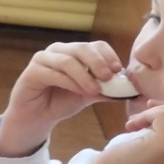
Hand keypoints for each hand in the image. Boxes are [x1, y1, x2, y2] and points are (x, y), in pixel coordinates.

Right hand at [0, 41, 125, 157]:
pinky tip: (80, 92)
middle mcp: (57, 51)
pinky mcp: (31, 72)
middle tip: (108, 77)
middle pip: (81, 49)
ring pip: (67, 61)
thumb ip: (106, 89)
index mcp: (73, 52)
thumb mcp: (89, 94)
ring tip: (94, 90)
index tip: (118, 70)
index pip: (95, 45)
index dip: (108, 55)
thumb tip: (131, 89)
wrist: (37, 117)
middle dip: (97, 62)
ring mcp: (42, 59)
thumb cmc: (62, 102)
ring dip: (84, 76)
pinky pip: (53, 73)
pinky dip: (70, 83)